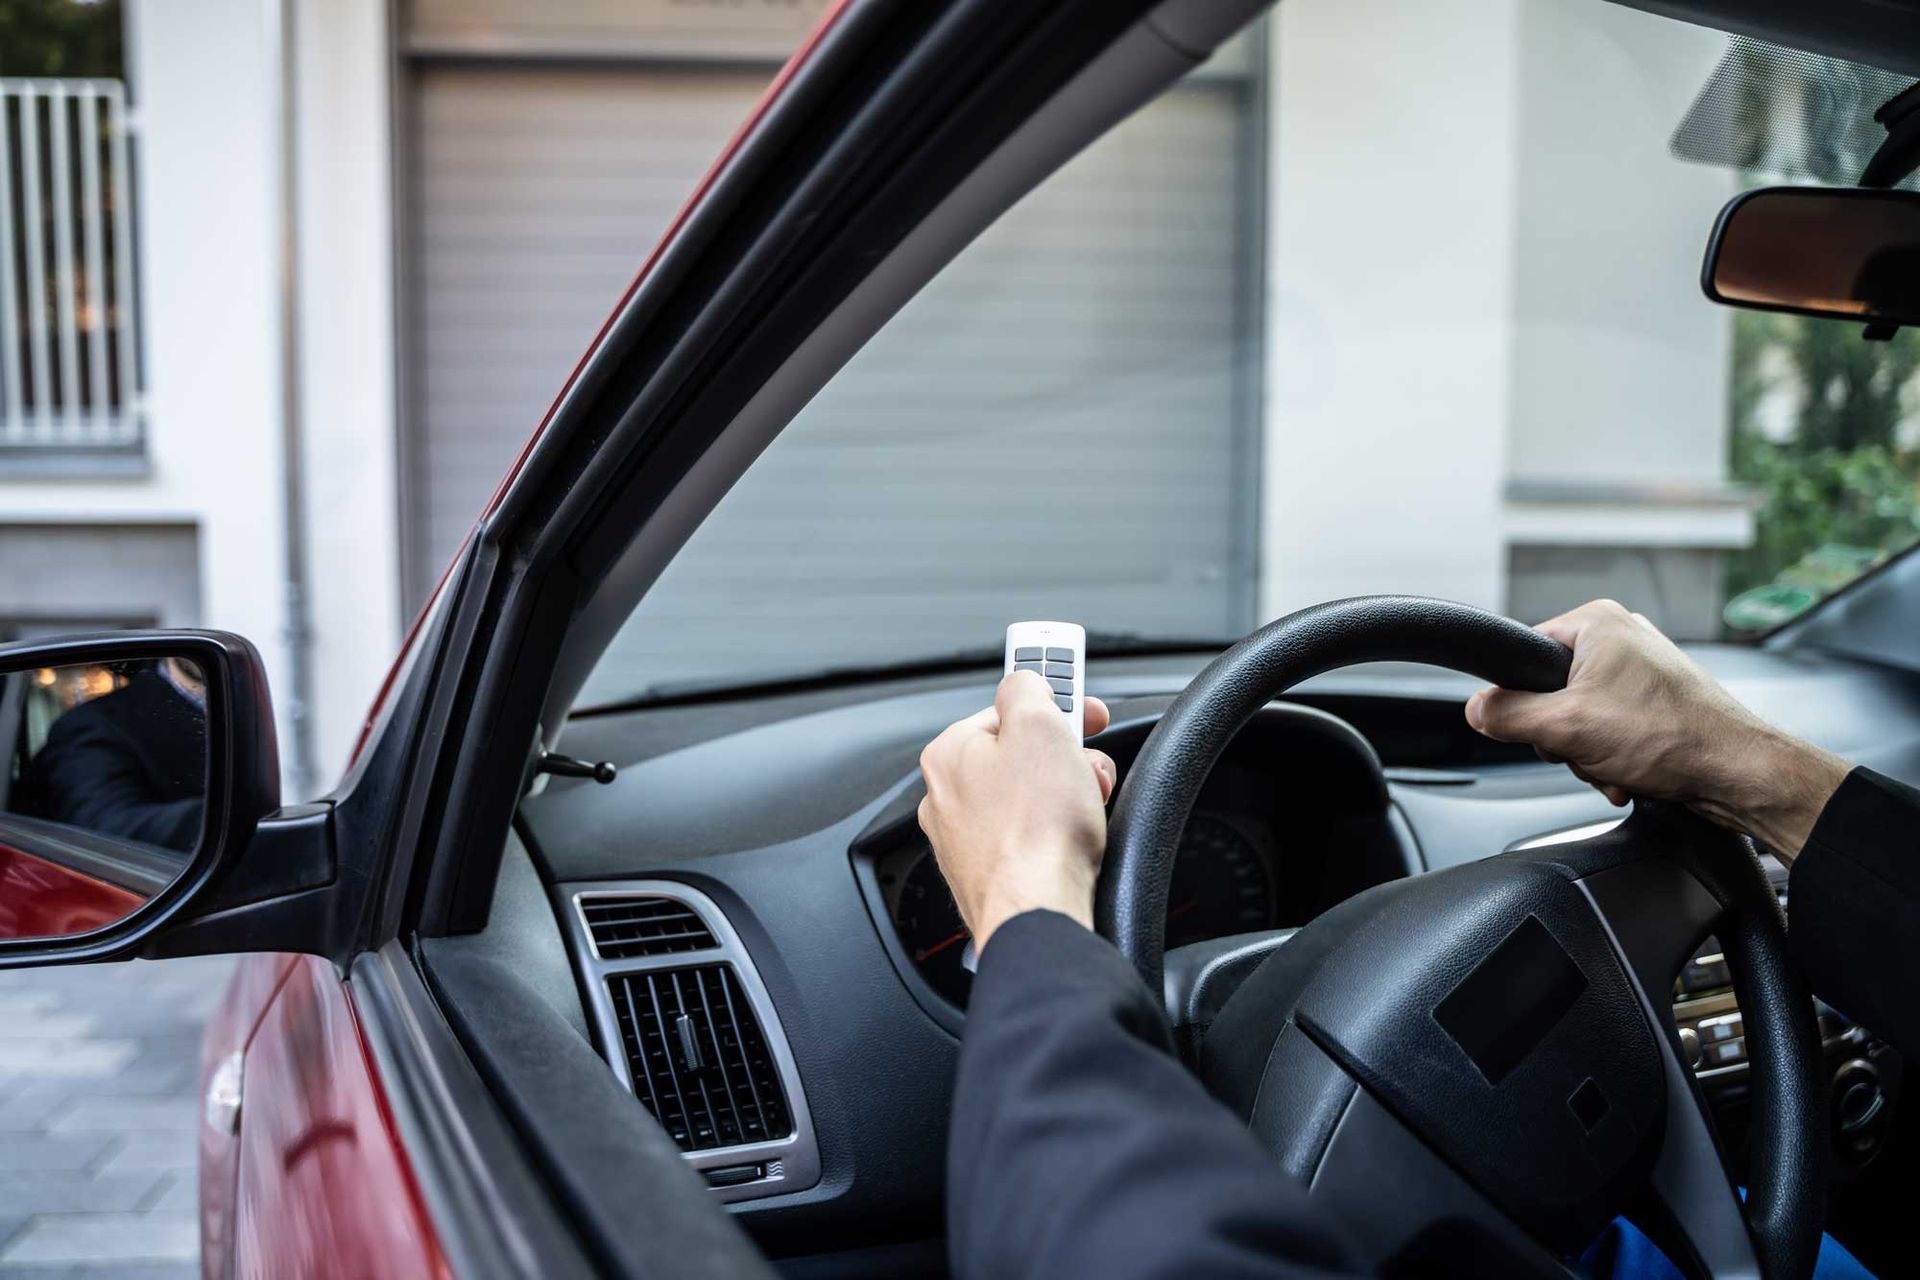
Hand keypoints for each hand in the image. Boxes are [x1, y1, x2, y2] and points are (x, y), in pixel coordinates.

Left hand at [918, 672, 1117, 951]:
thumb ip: (1029, 688)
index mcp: (950, 753)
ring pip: (1030, 797)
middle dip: (1067, 756)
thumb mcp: (1039, 724)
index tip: (1083, 702)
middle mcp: (947, 797)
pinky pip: (1030, 836)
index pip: (1008, 708)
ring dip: (1068, 794)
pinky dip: (1056, 832)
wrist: (1038, 912)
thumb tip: (1027, 683)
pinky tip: (1073, 841)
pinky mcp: (990, 874)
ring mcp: (966, 840)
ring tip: (1085, 808)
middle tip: (1088, 767)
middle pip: (1022, 754)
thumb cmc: (1035, 829)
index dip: (1056, 702)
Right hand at [1464, 599, 1850, 858]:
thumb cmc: (1671, 736)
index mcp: (1597, 623)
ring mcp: (1641, 668)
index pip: (1523, 656)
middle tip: (1585, 750)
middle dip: (1562, 736)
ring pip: (1579, 716)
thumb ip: (1507, 715)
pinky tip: (1629, 772)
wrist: (1738, 771)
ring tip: (1614, 765)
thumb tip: (1475, 710)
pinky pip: (1609, 726)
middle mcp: (1620, 637)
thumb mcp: (1566, 727)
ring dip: (1587, 753)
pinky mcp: (1656, 698)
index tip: (1539, 726)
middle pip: (1550, 692)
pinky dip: (1612, 755)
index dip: (1522, 700)